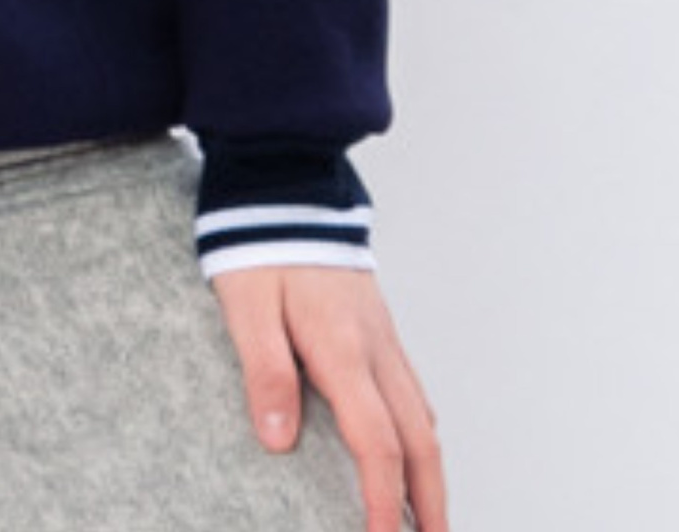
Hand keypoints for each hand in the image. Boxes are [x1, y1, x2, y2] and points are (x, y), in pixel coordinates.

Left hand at [211, 263, 445, 531]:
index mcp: (344, 350)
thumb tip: (278, 440)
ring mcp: (385, 338)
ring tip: (429, 518)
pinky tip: (414, 453)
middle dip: (430, 503)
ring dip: (432, 473)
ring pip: (425, 419)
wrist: (286, 182)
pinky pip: (414, 392)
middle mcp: (376, 349)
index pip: (378, 445)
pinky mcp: (380, 327)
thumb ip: (265, 371)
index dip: (385, 503)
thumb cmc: (260, 244)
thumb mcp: (246, 306)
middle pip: (421, 442)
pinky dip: (423, 436)